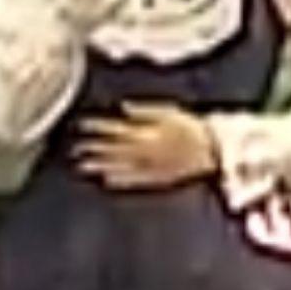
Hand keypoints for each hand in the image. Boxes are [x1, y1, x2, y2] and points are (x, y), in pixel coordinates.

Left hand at [73, 102, 218, 189]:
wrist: (214, 150)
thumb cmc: (193, 128)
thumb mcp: (170, 112)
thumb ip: (145, 111)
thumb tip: (122, 108)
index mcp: (149, 131)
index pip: (117, 128)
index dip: (98, 127)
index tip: (81, 125)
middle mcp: (147, 150)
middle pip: (115, 149)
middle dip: (94, 148)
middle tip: (76, 149)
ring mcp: (152, 166)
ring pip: (121, 166)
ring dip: (101, 166)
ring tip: (83, 166)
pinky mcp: (159, 179)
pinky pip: (136, 181)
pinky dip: (121, 180)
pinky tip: (107, 180)